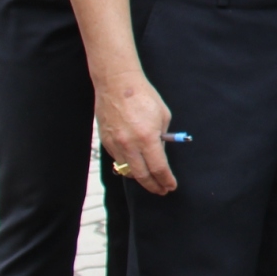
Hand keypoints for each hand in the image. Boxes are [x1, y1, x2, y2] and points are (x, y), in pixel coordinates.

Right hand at [96, 70, 175, 194]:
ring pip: (127, 170)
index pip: (158, 168)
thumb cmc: (144, 97)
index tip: (171, 186)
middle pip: (142, 175)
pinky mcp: (105, 142)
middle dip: (154, 186)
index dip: (166, 180)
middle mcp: (129, 145)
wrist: (117, 84)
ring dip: (140, 178)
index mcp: (147, 138)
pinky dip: (128, 166)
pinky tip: (136, 167)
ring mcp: (115, 144)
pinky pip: (118, 160)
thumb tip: (161, 154)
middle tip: (162, 190)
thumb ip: (162, 138)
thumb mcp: (163, 116)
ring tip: (151, 181)